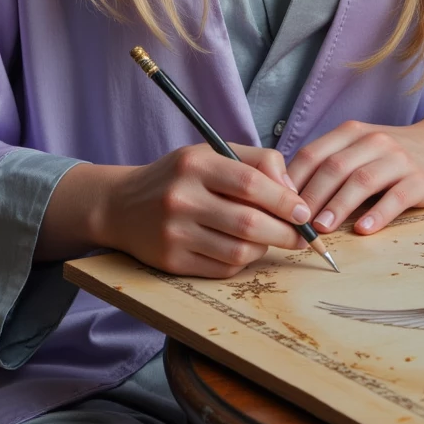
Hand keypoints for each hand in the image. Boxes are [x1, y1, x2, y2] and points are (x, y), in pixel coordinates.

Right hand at [37, 145, 311, 276]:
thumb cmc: (177, 177)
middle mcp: (182, 198)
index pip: (250, 183)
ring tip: (268, 238)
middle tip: (301, 236)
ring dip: (264, 248)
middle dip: (285, 233)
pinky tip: (243, 249)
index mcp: (194, 164)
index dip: (284, 200)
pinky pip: (222, 269)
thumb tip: (292, 191)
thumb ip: (256, 162)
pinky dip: (242, 261)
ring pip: (239, 251)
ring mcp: (174, 233)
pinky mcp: (171, 261)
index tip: (303, 212)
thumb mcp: (211, 154)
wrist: (121, 206)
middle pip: (249, 223)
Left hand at [286, 109, 423, 236]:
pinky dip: (378, 214)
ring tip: (321, 228)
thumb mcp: (360, 149)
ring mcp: (398, 158)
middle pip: (334, 167)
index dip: (293, 179)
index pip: (313, 153)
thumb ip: (330, 164)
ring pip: (361, 180)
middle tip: (295, 222)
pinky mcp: (420, 179)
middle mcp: (373, 141)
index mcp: (351, 133)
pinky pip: (396, 197)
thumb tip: (289, 196)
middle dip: (311, 196)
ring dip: (338, 205)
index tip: (277, 204)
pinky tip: (364, 231)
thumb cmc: (391, 155)